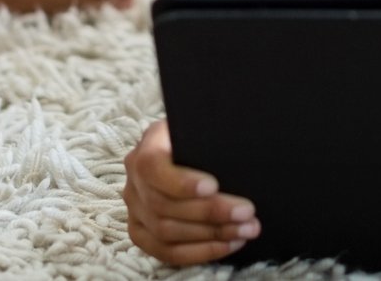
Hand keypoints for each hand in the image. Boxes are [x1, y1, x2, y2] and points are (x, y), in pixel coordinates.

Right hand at [122, 119, 259, 264]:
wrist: (189, 153)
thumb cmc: (202, 139)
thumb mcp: (203, 129)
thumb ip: (210, 138)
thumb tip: (238, 148)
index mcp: (147, 146)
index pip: (153, 167)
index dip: (182, 182)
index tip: (214, 186)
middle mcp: (134, 179)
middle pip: (163, 205)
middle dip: (209, 212)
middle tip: (246, 213)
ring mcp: (134, 209)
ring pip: (166, 232)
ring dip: (210, 234)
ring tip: (245, 230)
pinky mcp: (141, 233)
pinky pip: (166, 252)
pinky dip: (200, 252)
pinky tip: (228, 244)